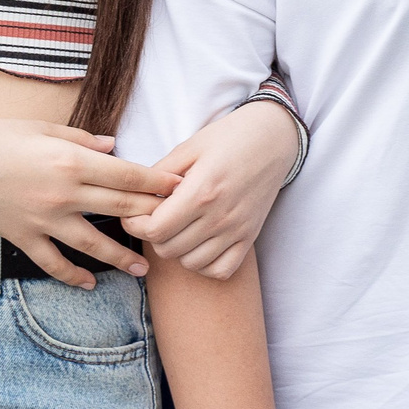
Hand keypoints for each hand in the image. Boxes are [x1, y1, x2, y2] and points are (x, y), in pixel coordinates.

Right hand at [0, 118, 179, 289]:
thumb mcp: (44, 128)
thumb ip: (83, 139)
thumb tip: (113, 147)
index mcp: (73, 162)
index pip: (128, 175)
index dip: (157, 183)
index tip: (179, 188)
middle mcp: (65, 194)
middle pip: (120, 208)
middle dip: (151, 216)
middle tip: (176, 226)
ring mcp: (46, 221)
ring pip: (94, 243)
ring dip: (122, 257)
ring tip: (144, 269)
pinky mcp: (25, 238)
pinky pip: (54, 262)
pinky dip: (73, 276)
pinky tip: (91, 284)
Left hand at [130, 98, 301, 279]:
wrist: (273, 138)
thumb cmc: (229, 137)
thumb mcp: (189, 147)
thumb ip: (159, 174)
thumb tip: (136, 196)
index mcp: (201, 191)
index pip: (155, 230)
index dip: (136, 225)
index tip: (135, 213)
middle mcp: (219, 216)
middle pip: (168, 249)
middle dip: (153, 235)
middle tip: (157, 216)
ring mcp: (237, 230)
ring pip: (190, 263)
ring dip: (177, 249)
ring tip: (178, 227)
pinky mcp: (250, 237)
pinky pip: (220, 270)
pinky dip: (204, 264)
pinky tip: (199, 243)